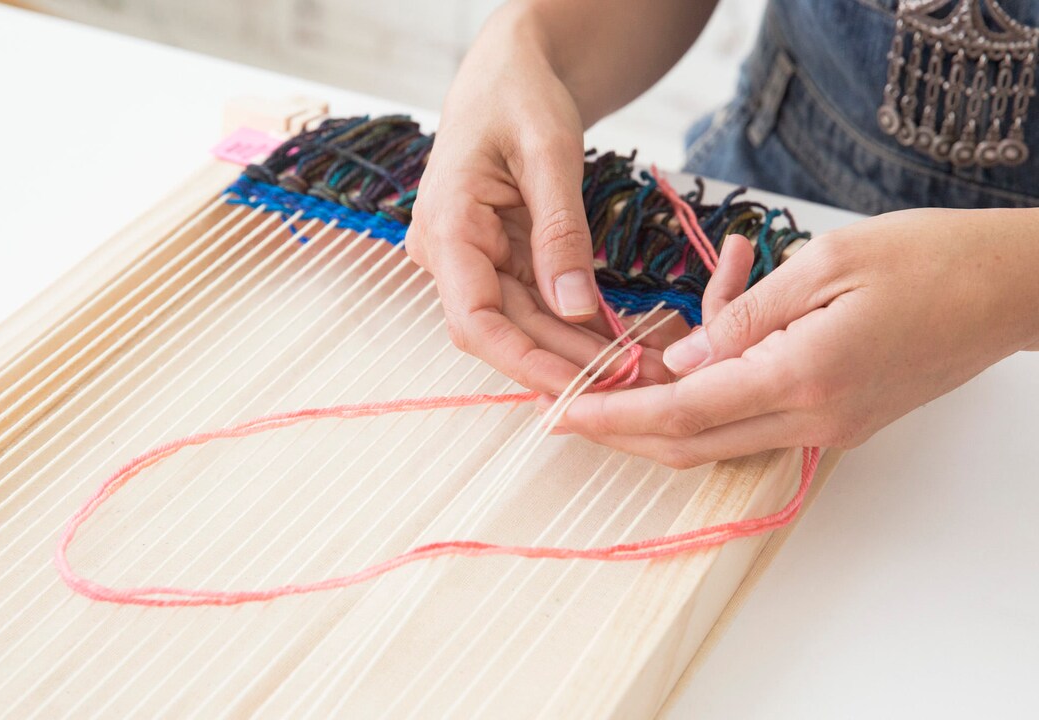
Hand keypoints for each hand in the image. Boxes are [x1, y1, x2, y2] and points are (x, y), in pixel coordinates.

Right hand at [404, 2, 711, 393]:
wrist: (508, 71)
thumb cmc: (519, 94)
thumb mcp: (548, 152)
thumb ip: (560, 232)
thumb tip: (575, 307)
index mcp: (446, 226)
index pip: (475, 320)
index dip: (526, 362)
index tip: (579, 387)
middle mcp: (448, 253)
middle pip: (504, 329)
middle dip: (564, 361)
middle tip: (630, 383)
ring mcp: (471, 259)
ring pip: (521, 323)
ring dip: (573, 349)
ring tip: (631, 369)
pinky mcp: (496, 259)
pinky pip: (533, 302)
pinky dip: (573, 323)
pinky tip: (614, 343)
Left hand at [557, 208, 1038, 466]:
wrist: (1008, 288)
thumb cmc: (928, 258)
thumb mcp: (824, 263)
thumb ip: (744, 316)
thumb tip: (682, 360)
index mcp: (801, 376)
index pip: (682, 413)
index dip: (615, 417)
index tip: (563, 415)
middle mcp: (812, 418)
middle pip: (691, 443)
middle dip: (624, 429)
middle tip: (572, 404)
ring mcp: (828, 428)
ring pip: (720, 436)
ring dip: (669, 402)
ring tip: (655, 336)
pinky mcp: (838, 420)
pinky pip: (757, 416)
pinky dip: (719, 385)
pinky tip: (723, 322)